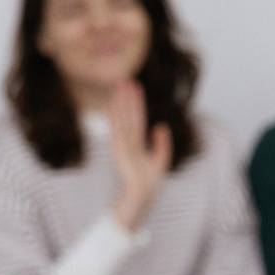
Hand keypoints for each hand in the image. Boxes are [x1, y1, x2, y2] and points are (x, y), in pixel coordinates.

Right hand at [106, 80, 174, 230]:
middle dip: (127, 97)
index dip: (136, 102)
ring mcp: (122, 144)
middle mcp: (128, 141)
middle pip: (128, 114)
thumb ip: (162, 143)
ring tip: (121, 85)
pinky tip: (112, 104)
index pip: (137, 118)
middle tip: (124, 79)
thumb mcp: (161, 159)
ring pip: (123, 118)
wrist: (141, 195)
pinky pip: (116, 129)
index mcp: (137, 143)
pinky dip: (114, 116)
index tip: (135, 86)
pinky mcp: (119, 150)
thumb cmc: (149, 181)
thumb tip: (161, 125)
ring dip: (122, 101)